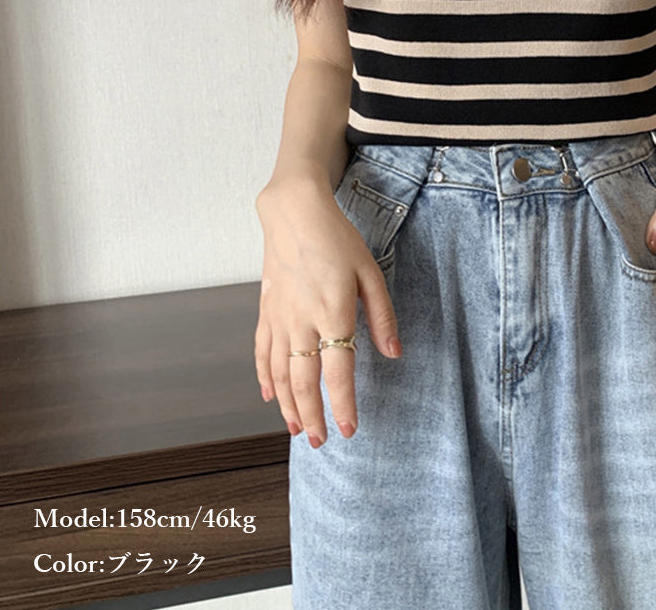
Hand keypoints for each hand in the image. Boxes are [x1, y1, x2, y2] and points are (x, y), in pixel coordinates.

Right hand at [253, 174, 401, 445]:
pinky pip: (262, 351)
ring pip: (280, 372)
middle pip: (304, 380)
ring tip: (296, 429)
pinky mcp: (266, 310)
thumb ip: (382, 315)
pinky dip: (264, 376)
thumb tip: (394, 352)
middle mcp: (302, 321)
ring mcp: (280, 317)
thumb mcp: (371, 272)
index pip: (338, 371)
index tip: (349, 430)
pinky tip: (270, 394)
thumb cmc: (337, 239)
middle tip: (319, 442)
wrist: (294, 213)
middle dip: (312, 415)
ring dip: (288, 404)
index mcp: (333, 312)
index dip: (343, 404)